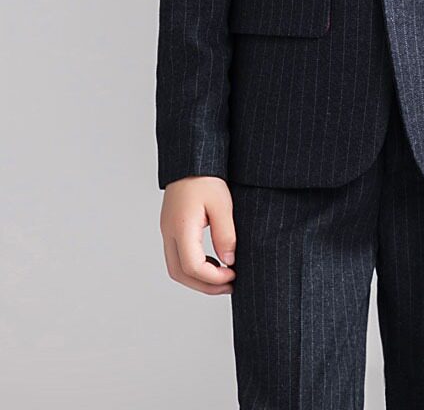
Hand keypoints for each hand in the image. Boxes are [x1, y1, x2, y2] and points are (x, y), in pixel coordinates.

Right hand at [160, 176, 236, 294]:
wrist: (191, 160)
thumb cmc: (207, 178)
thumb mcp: (222, 204)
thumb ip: (225, 234)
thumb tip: (229, 261)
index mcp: (181, 227)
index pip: (192, 266)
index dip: (213, 278)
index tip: (233, 274)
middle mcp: (169, 232)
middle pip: (180, 273)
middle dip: (205, 285)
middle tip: (230, 285)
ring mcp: (167, 231)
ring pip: (176, 268)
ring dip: (198, 278)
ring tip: (223, 277)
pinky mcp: (171, 228)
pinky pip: (177, 256)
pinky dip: (194, 266)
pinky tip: (213, 261)